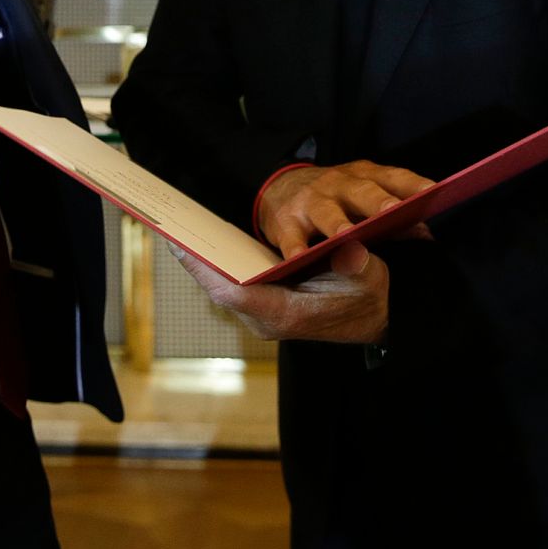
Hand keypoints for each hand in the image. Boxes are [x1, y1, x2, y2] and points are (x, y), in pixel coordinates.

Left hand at [175, 242, 389, 343]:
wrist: (377, 318)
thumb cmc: (370, 296)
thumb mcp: (369, 277)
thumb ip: (357, 266)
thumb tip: (350, 252)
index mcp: (286, 314)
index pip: (234, 293)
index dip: (204, 270)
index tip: (180, 247)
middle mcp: (268, 319)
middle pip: (220, 289)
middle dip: (196, 262)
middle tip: (170, 229)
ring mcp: (265, 316)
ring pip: (222, 289)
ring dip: (203, 264)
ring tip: (181, 231)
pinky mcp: (266, 308)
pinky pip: (232, 287)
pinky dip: (217, 267)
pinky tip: (207, 242)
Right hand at [257, 160, 433, 257]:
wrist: (280, 186)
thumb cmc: (335, 197)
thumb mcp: (363, 197)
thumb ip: (394, 214)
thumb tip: (426, 234)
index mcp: (364, 177)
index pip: (393, 177)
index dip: (412, 184)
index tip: (433, 191)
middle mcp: (338, 185)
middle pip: (360, 191)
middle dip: (377, 201)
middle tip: (392, 211)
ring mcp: (311, 201)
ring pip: (326, 211)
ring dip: (337, 223)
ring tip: (348, 236)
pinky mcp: (286, 220)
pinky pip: (291, 236)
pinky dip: (294, 247)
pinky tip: (298, 259)